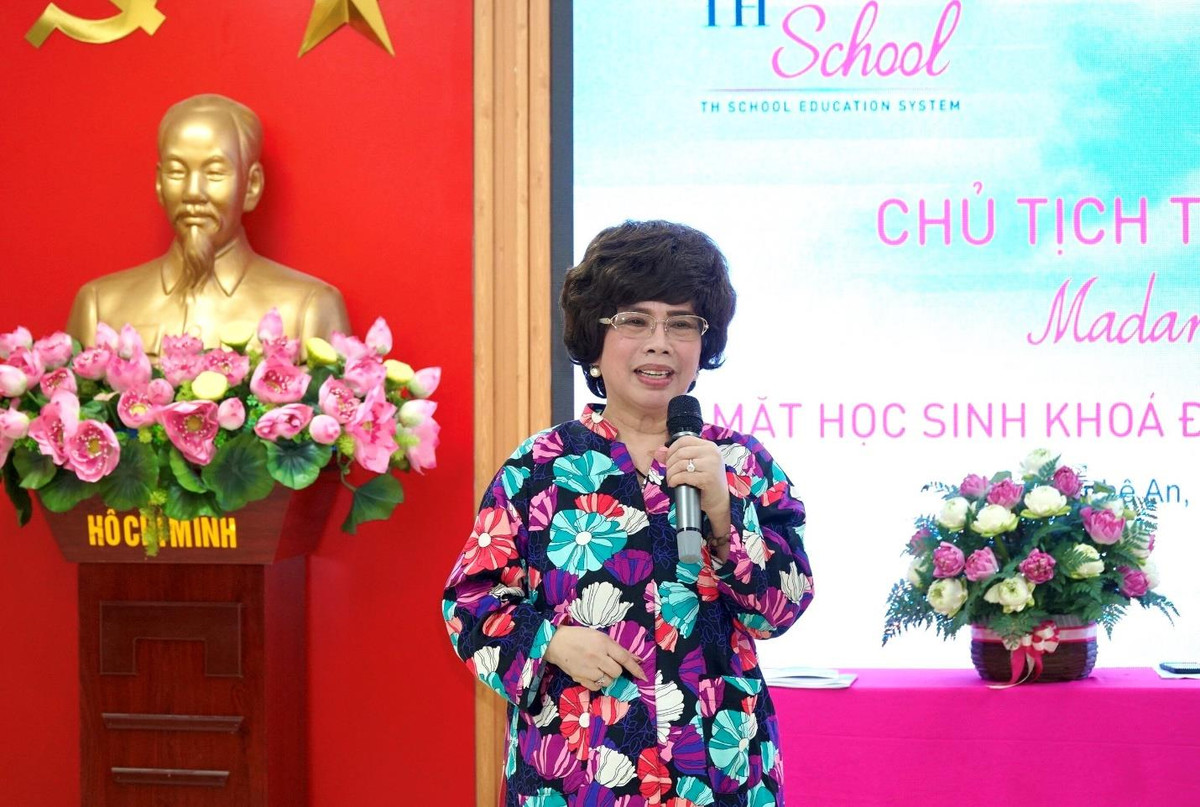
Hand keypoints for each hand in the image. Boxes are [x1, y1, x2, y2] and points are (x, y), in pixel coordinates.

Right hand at [544, 625, 647, 690]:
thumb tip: (637, 658)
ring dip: (607, 677)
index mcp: (603, 643)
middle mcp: (597, 657)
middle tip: (608, 664)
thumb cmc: (580, 636)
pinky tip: (592, 675)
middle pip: (617, 672)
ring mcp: (588, 669)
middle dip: (616, 670)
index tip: (643, 676)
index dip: (635, 668)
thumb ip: (618, 649)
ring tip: (598, 669)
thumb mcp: (600, 637)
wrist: (556, 642)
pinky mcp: (580, 678)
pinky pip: (597, 687)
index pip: (624, 658)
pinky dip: (598, 683)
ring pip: (608, 681)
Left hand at [656, 437, 730, 558]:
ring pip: (680, 464)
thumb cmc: (706, 481)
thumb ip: (676, 456)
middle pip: (680, 452)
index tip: (668, 460)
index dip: (672, 449)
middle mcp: (712, 453)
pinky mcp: (708, 478)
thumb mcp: (694, 465)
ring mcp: (711, 465)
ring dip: (670, 473)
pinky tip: (674, 484)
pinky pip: (683, 476)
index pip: (684, 440)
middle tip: (669, 473)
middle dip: (669, 463)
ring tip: (670, 480)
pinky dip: (674, 480)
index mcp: (709, 446)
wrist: (720, 500)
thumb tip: (658, 451)